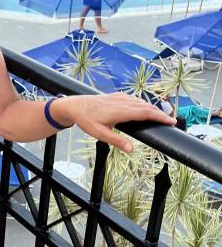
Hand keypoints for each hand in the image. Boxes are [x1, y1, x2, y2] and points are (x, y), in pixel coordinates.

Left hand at [54, 93, 175, 152]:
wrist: (75, 106)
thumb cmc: (86, 120)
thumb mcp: (100, 134)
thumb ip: (116, 141)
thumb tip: (131, 150)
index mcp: (120, 110)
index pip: (145, 113)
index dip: (160, 117)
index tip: (172, 121)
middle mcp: (123, 102)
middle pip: (147, 107)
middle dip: (160, 114)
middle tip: (172, 121)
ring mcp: (120, 97)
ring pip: (141, 102)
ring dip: (152, 109)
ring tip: (162, 117)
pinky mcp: (117, 96)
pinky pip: (134, 99)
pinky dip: (143, 104)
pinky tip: (145, 109)